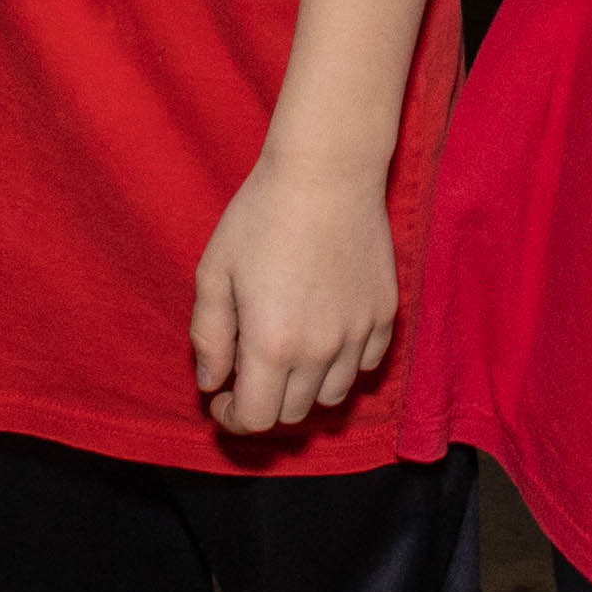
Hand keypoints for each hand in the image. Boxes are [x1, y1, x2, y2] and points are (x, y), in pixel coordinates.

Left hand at [189, 150, 400, 438]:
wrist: (327, 172)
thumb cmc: (261, 216)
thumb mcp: (214, 272)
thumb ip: (207, 336)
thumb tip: (210, 382)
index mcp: (271, 345)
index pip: (256, 419)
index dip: (233, 417)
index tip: (222, 397)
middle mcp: (320, 351)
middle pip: (293, 414)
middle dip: (265, 402)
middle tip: (248, 371)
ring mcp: (358, 334)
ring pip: (332, 395)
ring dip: (304, 388)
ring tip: (287, 355)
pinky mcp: (384, 314)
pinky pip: (365, 364)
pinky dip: (342, 364)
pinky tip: (323, 334)